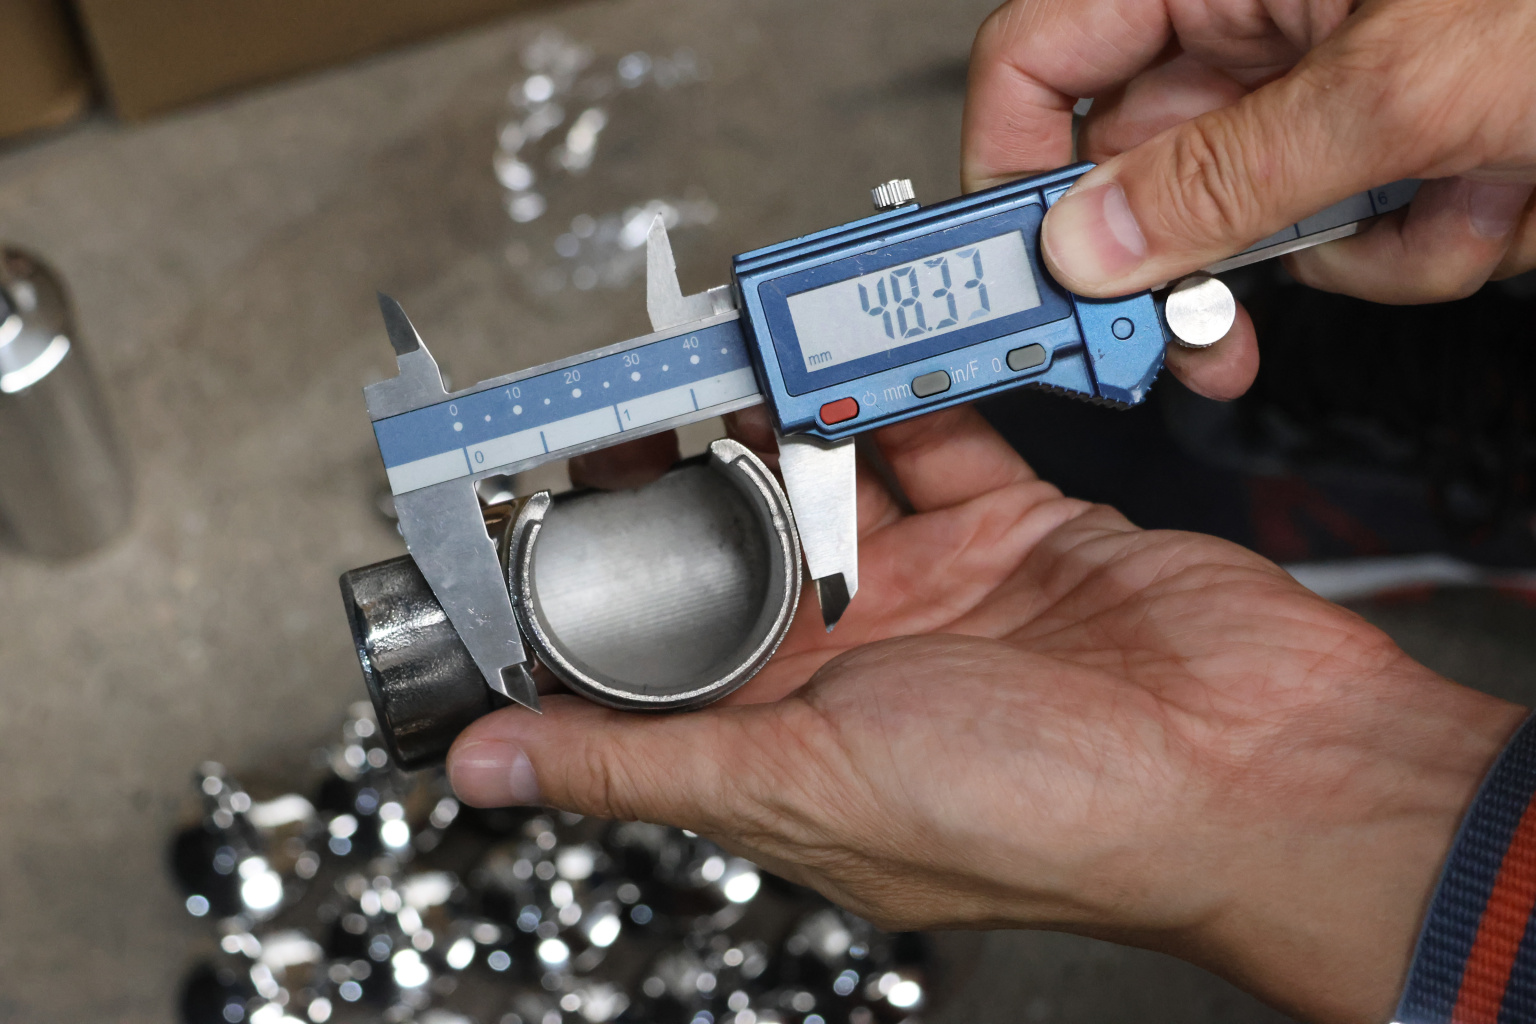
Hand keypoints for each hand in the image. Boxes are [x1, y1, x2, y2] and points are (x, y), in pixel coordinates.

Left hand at [449, 409, 1522, 1023]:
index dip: (598, 587)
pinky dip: (897, 397)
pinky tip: (852, 358)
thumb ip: (643, 763)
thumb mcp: (806, 784)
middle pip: (742, 552)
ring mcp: (937, 593)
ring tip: (730, 363)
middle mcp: (858, 671)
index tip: (545, 508)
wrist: (1251, 764)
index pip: (660, 661)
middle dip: (689, 480)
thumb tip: (490, 773)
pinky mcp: (1014, 529)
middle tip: (635, 407)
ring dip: (786, 424)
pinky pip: (935, 443)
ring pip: (834, 484)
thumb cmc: (1048, 815)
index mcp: (791, 746)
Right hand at [964, 0, 1535, 400]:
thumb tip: (1091, 245)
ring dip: (1352, 249)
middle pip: (1144, 166)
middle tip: (1194, 335)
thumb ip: (1227, 175)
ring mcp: (1335, 91)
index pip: (1042, 54)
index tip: (1028, 268)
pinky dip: (1423, 248)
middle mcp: (1264, 23)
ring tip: (1453, 194)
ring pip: (1257, 226)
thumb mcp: (1408, 79)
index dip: (1014, 162)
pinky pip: (1354, 242)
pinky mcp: (1401, 150)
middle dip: (1194, 257)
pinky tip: (1497, 190)